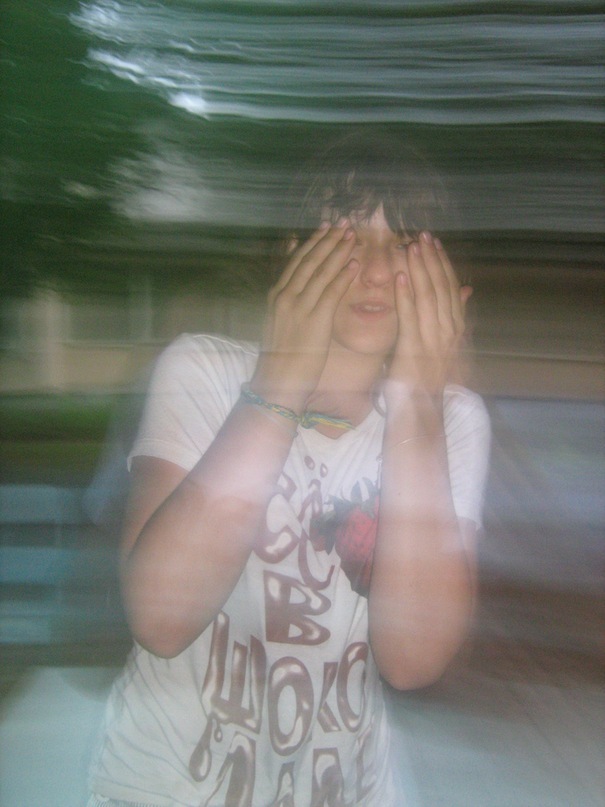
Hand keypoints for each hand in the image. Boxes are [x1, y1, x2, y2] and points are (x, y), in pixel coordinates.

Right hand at [251, 221, 358, 410]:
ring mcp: (299, 307)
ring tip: (352, 236)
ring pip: (321, 271)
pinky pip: (332, 292)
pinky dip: (343, 276)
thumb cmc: (281, 360)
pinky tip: (355, 264)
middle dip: (327, 240)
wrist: (276, 383)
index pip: (296, 262)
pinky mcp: (315, 320)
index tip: (325, 228)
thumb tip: (301, 293)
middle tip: (343, 223)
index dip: (313, 243)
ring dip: (338, 251)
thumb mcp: (279, 326)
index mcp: (276, 296)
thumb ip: (289, 306)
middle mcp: (285, 296)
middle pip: (309, 260)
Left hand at [388, 232, 471, 398]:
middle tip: (422, 235)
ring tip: (412, 246)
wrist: (421, 411)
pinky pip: (410, 317)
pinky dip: (406, 295)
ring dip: (419, 269)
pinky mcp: (414, 349)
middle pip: (441, 287)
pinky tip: (400, 276)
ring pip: (428, 297)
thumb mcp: (442, 343)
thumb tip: (466, 289)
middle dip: (431, 259)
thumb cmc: (426, 379)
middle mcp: (448, 332)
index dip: (442, 263)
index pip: (450, 288)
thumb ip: (452, 316)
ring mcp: (433, 340)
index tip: (434, 242)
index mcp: (455, 329)